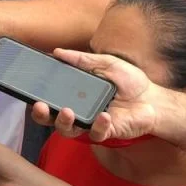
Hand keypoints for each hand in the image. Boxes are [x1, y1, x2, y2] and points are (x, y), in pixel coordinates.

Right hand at [29, 49, 159, 142]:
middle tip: (40, 106)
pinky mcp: (106, 132)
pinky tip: (104, 116)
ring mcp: (90, 124)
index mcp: (75, 95)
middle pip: (51, 119)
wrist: (153, 98)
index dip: (37, 98)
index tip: (31, 92)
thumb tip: (57, 52)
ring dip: (64, 122)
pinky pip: (96, 133)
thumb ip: (81, 59)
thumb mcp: (105, 63)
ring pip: (68, 130)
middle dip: (42, 114)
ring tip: (67, 111)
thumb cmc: (129, 81)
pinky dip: (98, 125)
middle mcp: (78, 111)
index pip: (50, 99)